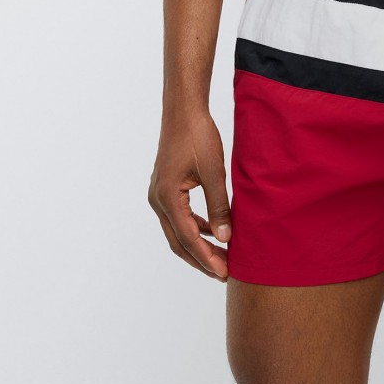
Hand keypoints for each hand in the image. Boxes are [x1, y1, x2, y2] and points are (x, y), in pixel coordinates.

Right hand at [148, 106, 231, 280]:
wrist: (183, 110)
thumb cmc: (198, 135)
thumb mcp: (214, 171)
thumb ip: (219, 206)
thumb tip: (225, 238)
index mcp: (167, 198)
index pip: (188, 238)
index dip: (207, 258)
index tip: (224, 272)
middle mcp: (158, 200)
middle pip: (178, 242)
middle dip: (200, 259)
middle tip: (223, 273)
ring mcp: (159, 194)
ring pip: (177, 231)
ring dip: (197, 246)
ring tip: (219, 257)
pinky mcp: (165, 188)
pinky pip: (178, 217)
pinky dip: (193, 228)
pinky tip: (210, 231)